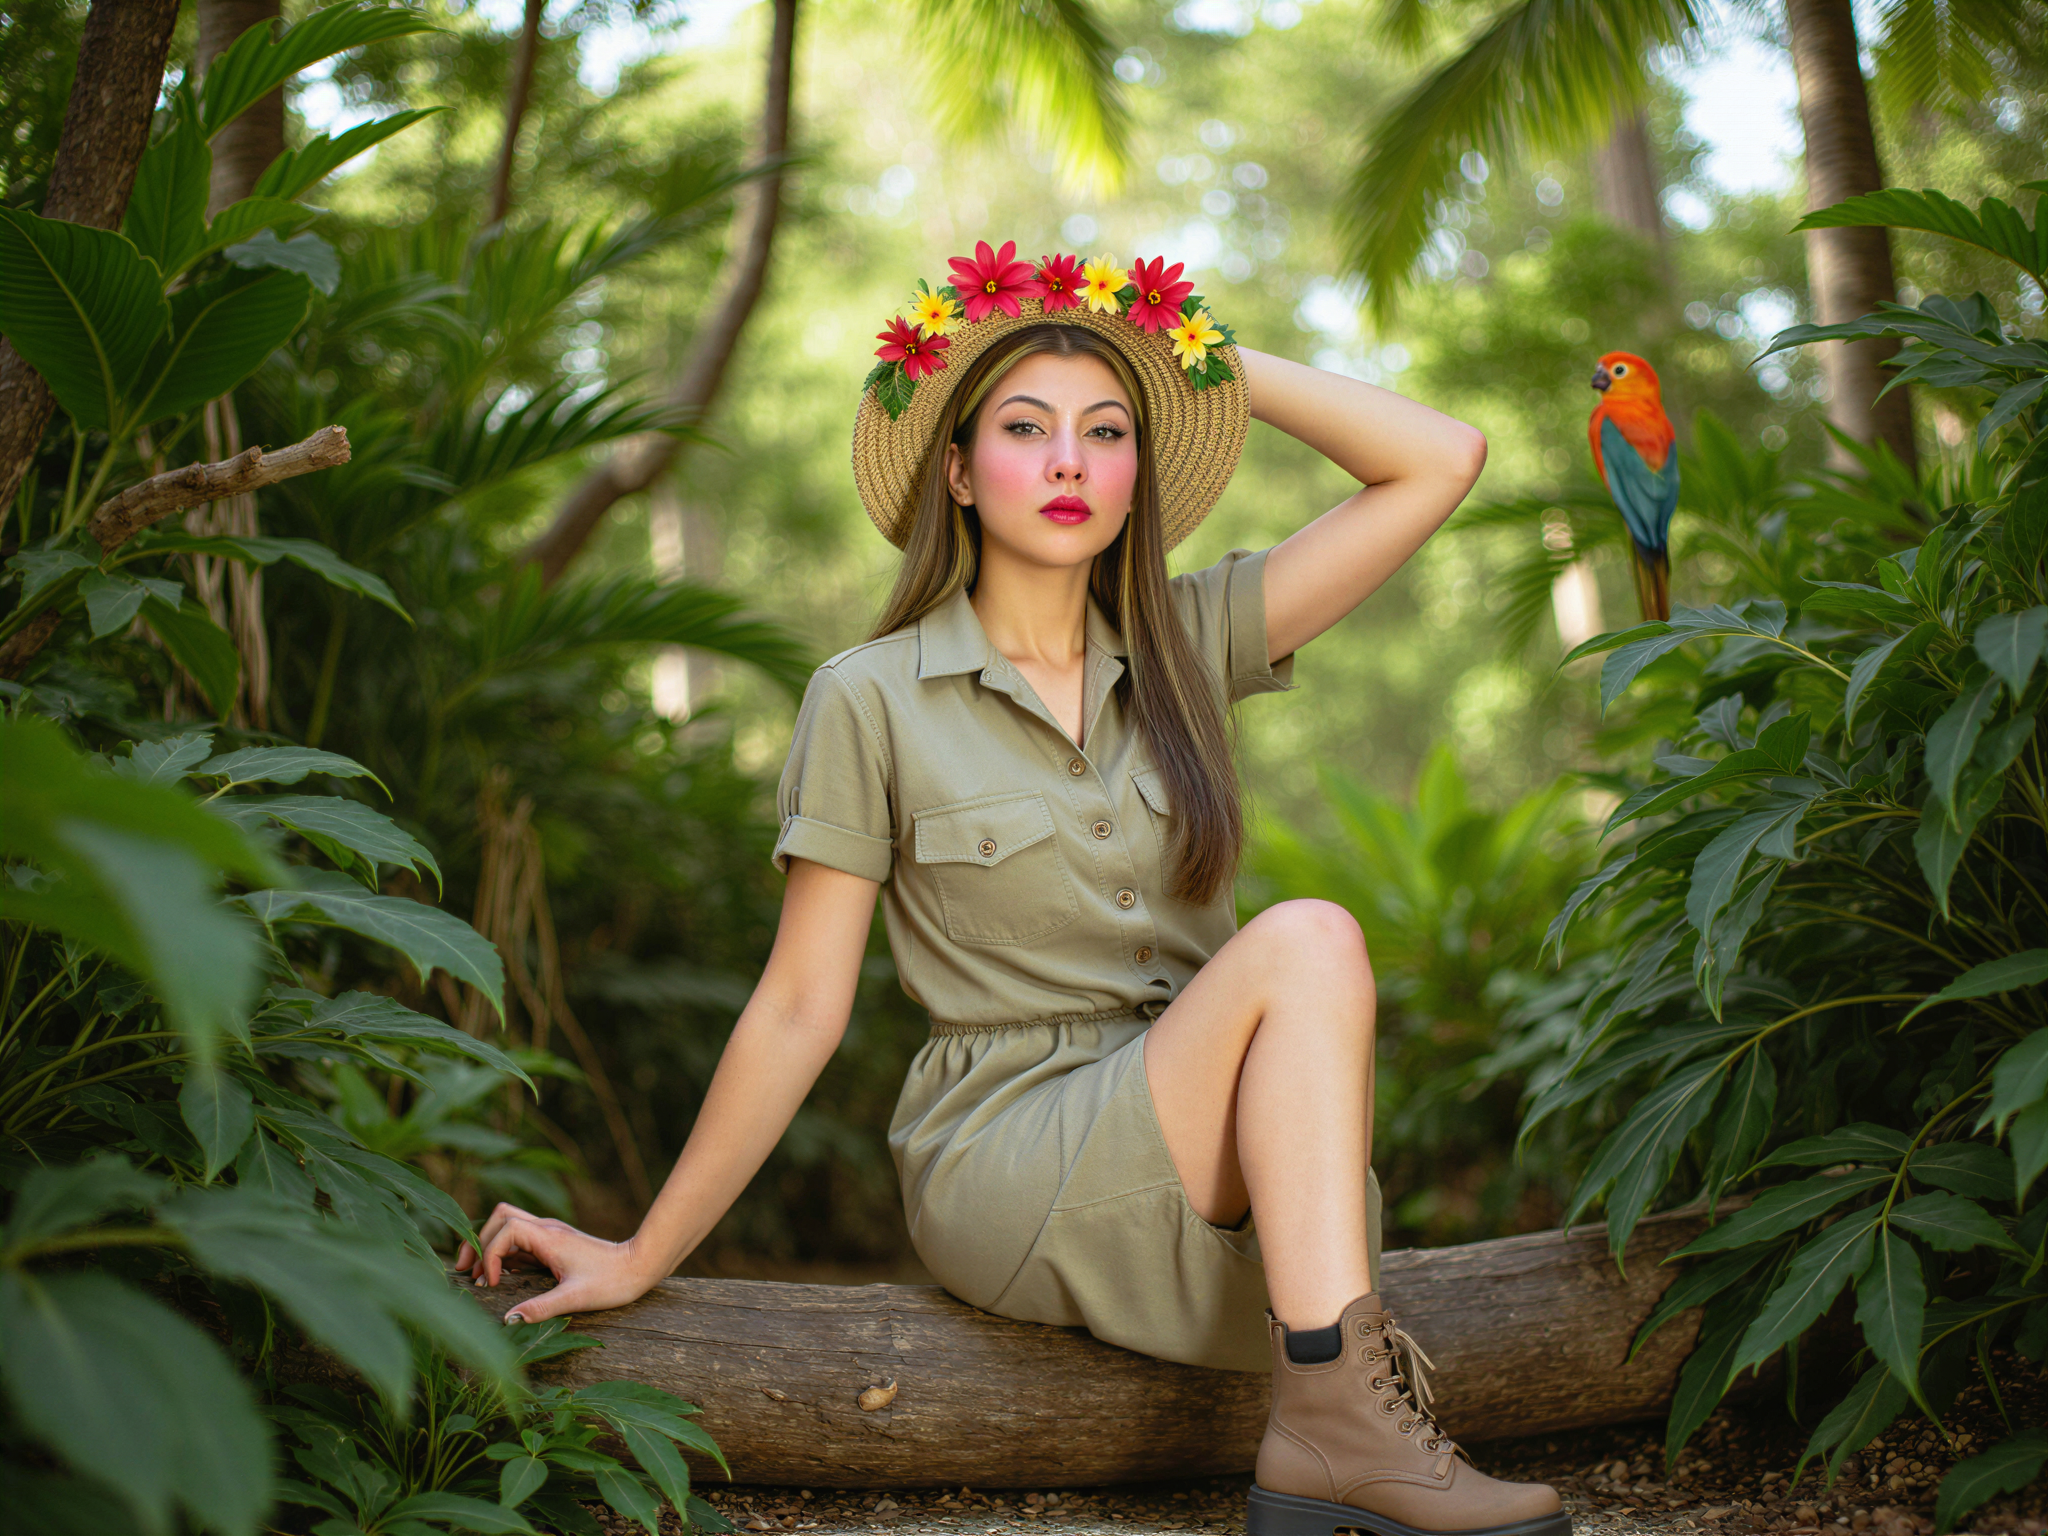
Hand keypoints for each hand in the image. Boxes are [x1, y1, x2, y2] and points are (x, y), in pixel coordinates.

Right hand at [453, 1202, 662, 1324]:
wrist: (639, 1266)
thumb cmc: (612, 1281)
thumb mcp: (576, 1298)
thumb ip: (541, 1308)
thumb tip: (508, 1321)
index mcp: (549, 1237)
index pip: (505, 1230)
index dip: (490, 1254)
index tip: (492, 1283)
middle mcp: (546, 1229)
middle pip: (500, 1217)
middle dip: (478, 1241)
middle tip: (467, 1271)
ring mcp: (550, 1234)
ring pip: (508, 1224)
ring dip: (489, 1245)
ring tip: (477, 1275)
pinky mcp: (553, 1243)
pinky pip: (520, 1240)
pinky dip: (504, 1253)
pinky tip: (500, 1277)